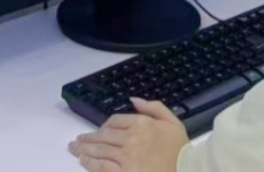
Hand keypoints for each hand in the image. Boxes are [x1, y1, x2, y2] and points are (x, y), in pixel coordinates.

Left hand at [68, 98, 188, 171]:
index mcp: (142, 123)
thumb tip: (133, 99)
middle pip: (103, 136)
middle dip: (88, 138)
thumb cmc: (180, 150)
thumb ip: (153, 107)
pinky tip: (83, 161)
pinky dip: (90, 163)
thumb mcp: (172, 122)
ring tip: (75, 149)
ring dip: (84, 150)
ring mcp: (126, 157)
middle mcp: (131, 138)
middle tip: (77, 141)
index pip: (114, 121)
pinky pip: (101, 167)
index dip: (104, 126)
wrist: (188, 171)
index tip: (99, 131)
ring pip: (99, 151)